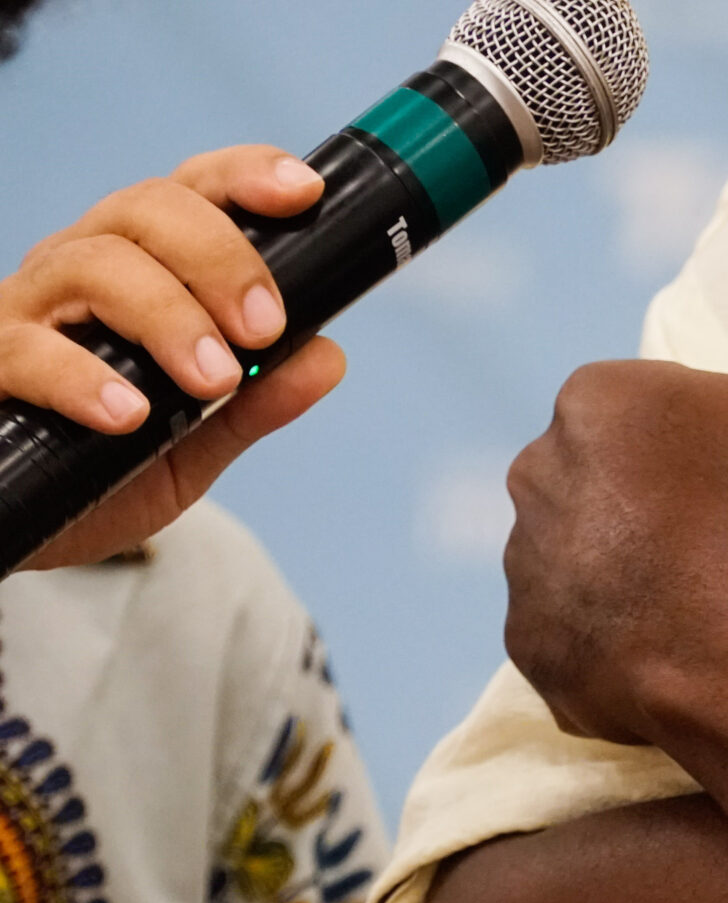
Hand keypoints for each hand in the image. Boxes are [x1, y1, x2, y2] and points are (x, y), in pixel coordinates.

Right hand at [2, 146, 346, 569]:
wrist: (24, 529)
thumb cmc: (108, 467)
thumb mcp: (196, 441)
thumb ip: (256, 402)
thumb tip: (327, 357)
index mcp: (138, 270)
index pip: (189, 193)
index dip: (244, 177)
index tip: (304, 192)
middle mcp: (78, 271)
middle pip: (145, 209)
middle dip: (219, 259)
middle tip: (262, 330)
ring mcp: (25, 311)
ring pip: (92, 265)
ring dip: (168, 317)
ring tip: (213, 378)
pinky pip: (27, 350)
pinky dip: (85, 378)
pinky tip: (129, 413)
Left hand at [503, 330, 727, 745]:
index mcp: (593, 400)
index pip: (649, 409)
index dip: (705, 444)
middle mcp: (537, 475)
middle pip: (602, 483)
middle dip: (650, 507)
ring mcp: (526, 568)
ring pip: (582, 563)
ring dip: (628, 576)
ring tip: (705, 607)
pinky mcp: (533, 646)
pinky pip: (577, 640)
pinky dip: (617, 646)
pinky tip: (678, 654)